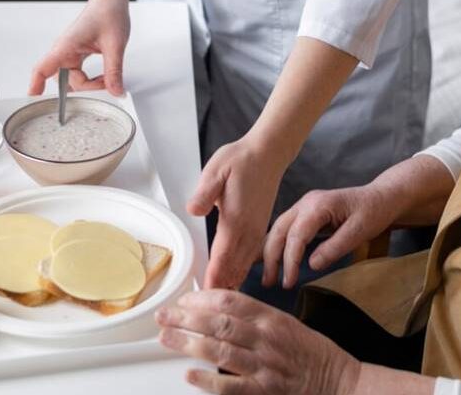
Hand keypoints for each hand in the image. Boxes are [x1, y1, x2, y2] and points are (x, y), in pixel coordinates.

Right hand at [28, 0, 129, 95]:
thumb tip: (116, 91)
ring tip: (107, 78)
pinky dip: (90, 78)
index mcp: (66, 46)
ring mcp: (70, 52)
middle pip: (64, 80)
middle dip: (84, 87)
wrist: (111, 0)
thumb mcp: (114, 46)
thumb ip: (114, 71)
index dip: (35, 85)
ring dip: (89, 83)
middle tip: (105, 84)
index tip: (33, 99)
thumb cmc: (108, 13)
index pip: (42, 69)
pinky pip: (78, 72)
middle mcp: (64, 50)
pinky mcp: (78, 53)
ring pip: (73, 78)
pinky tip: (102, 78)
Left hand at [157, 289, 360, 394]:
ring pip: (220, 350)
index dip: (201, 298)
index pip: (229, 300)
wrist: (339, 381)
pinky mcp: (266, 391)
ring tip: (167, 338)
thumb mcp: (284, 322)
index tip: (182, 300)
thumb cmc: (310, 351)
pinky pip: (232, 385)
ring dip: (189, 343)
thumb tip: (217, 309)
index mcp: (270, 317)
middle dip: (185, 317)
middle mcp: (266, 338)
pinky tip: (190, 374)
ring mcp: (265, 365)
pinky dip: (209, 379)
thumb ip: (253, 316)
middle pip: (218, 322)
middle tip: (163, 316)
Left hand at [188, 137, 285, 289]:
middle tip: (210, 306)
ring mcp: (256, 227)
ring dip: (233, 279)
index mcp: (236, 219)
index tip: (206, 294)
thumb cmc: (240, 160)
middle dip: (222, 285)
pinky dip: (243, 267)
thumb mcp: (216, 171)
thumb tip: (194, 210)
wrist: (267, 154)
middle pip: (234, 265)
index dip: (213, 276)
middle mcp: (248, 228)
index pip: (222, 255)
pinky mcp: (260, 224)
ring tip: (223, 299)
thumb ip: (205, 192)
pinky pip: (252, 253)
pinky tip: (239, 275)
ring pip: (244, 262)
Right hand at [262, 185, 398, 288]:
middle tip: (269, 283)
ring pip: (277, 228)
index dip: (290, 260)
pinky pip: (285, 228)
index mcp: (318, 205)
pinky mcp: (305, 212)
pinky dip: (276, 244)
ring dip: (270, 252)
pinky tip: (273, 260)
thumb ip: (335, 247)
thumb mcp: (360, 231)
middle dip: (271, 257)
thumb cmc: (374, 211)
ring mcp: (303, 206)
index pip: (296, 235)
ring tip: (268, 277)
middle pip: (279, 230)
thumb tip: (312, 265)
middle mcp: (306, 202)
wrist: (381, 197)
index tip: (288, 282)